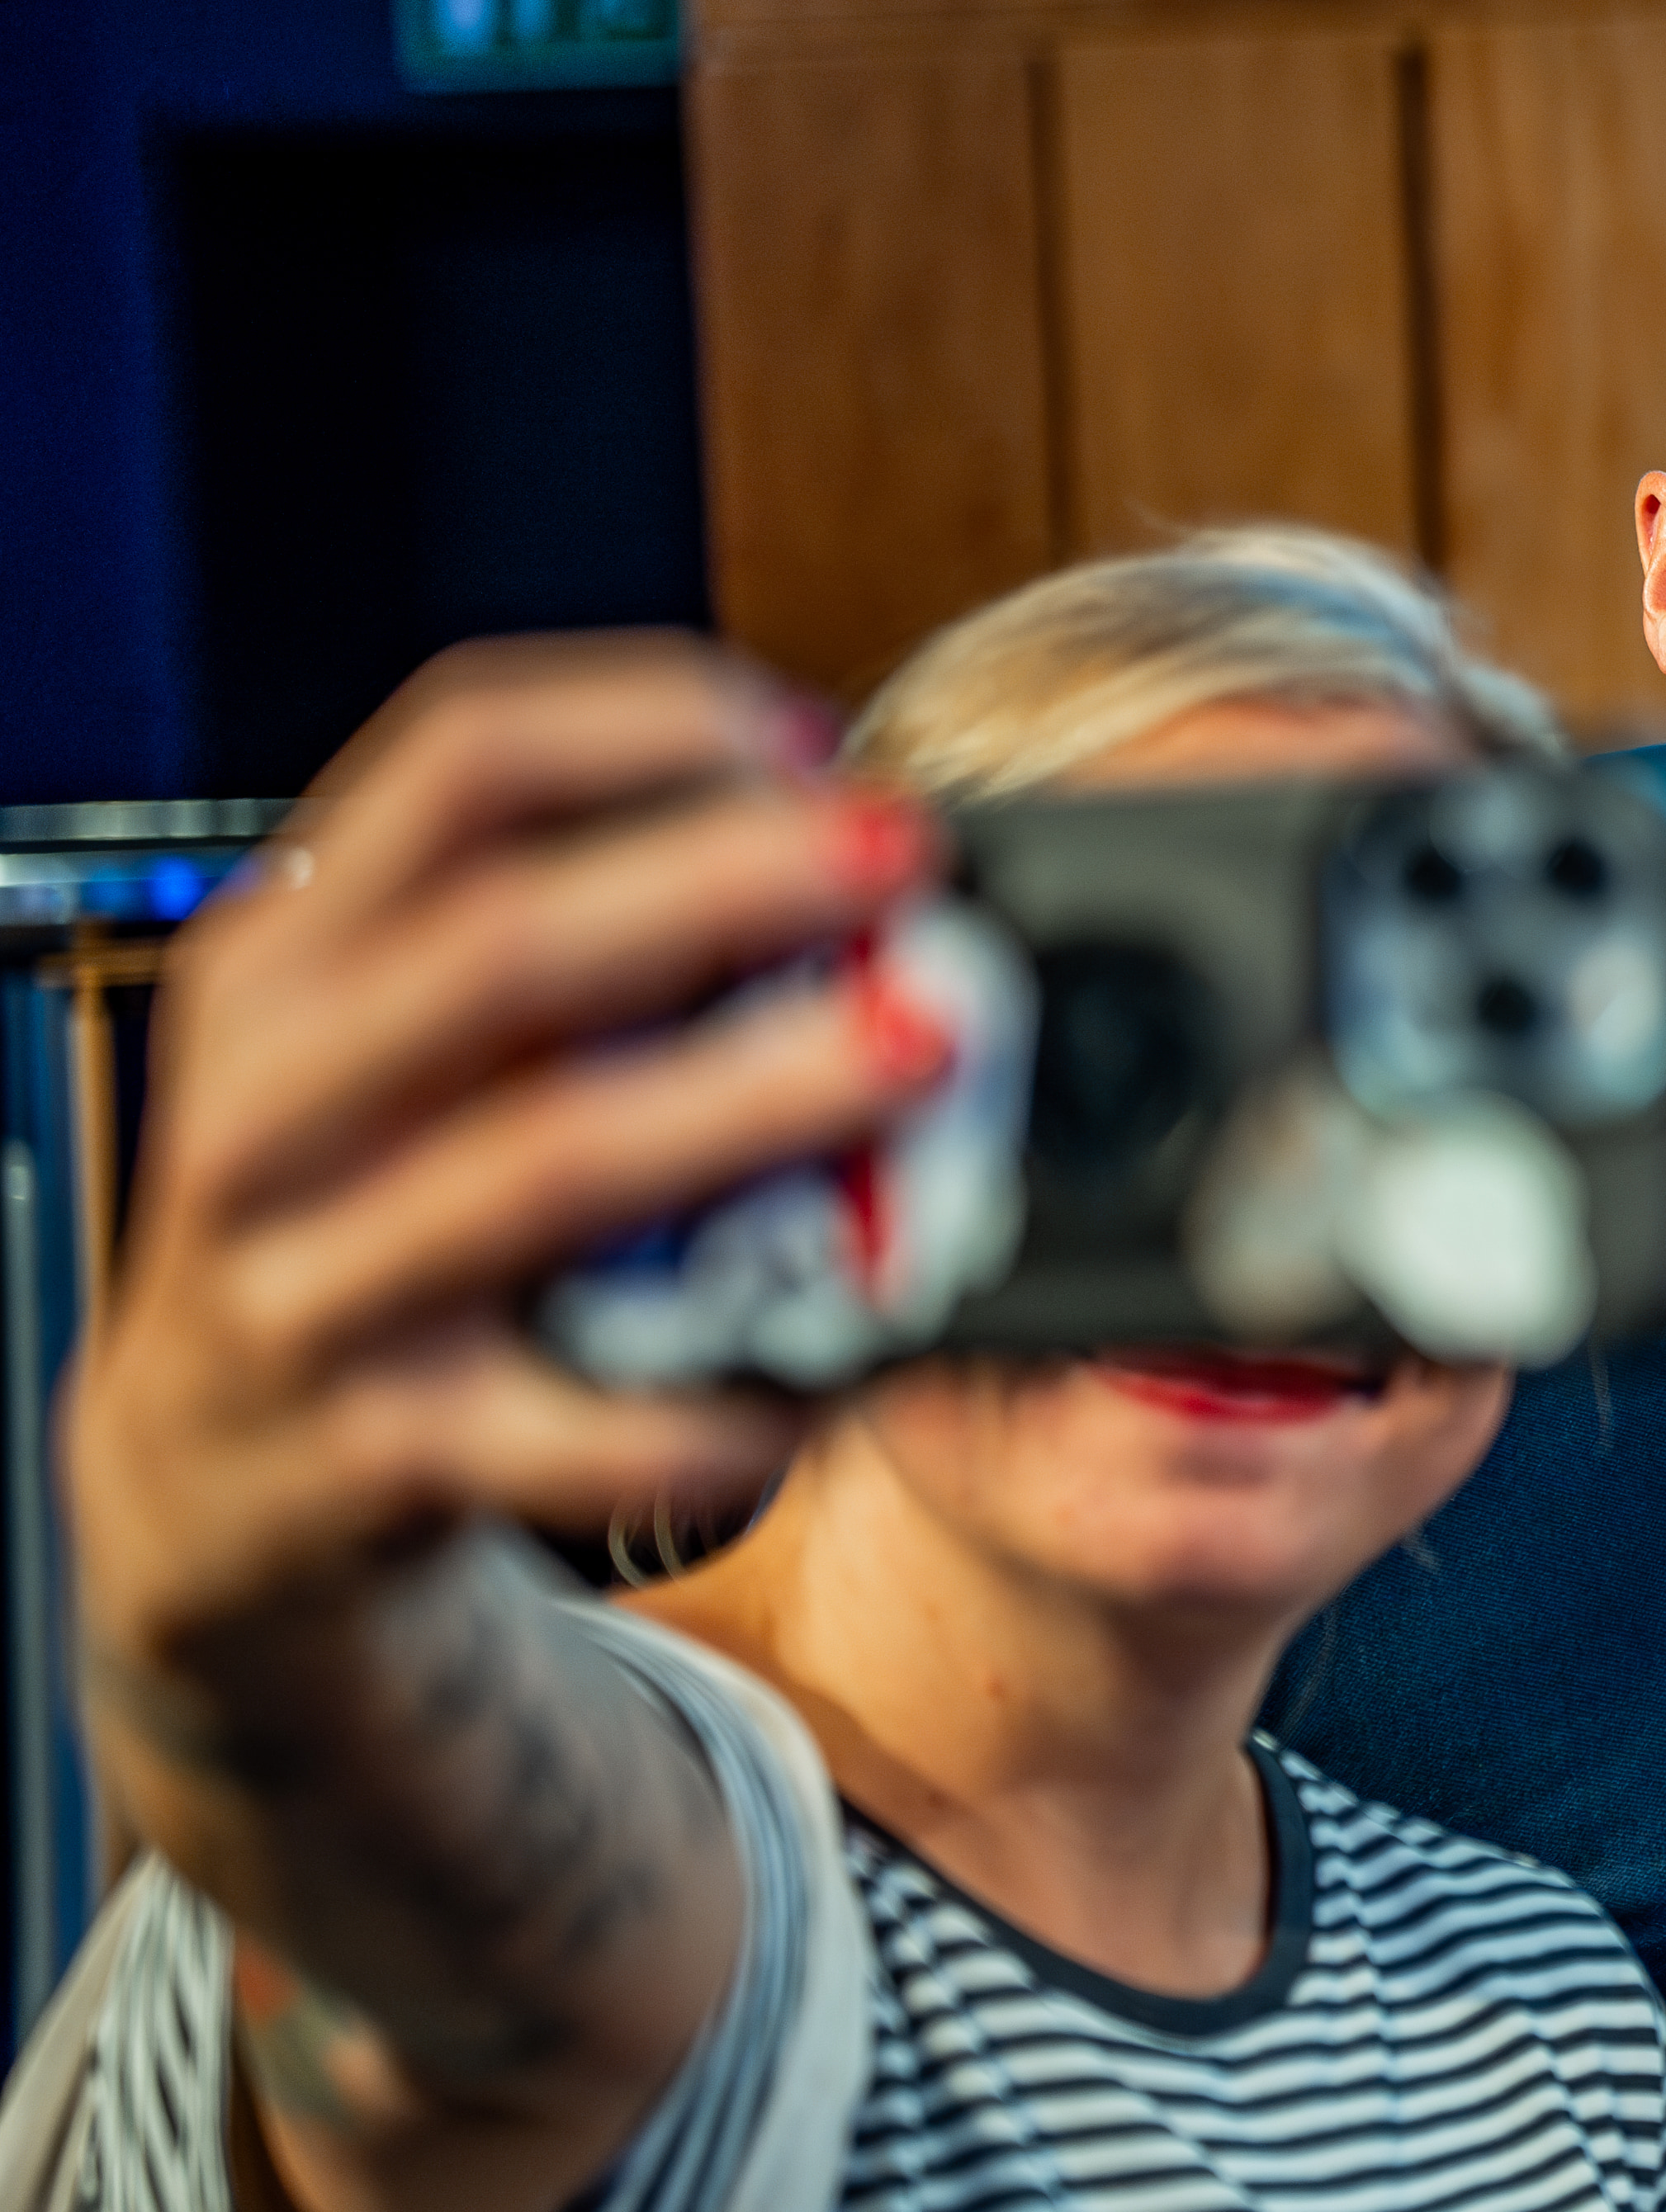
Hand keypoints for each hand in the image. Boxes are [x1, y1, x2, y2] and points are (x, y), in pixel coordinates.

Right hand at [63, 638, 941, 1676]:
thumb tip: (844, 865)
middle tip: (904, 862)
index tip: (814, 739)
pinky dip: (719, 1395)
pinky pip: (576, 1422)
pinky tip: (840, 1366)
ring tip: (921, 1051)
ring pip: (544, 1167)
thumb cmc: (353, 1217)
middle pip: (499, 946)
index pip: (452, 766)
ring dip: (754, 1099)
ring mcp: (308, 1283)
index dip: (644, 724)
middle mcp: (269, 1103)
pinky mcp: (374, 1449)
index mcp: (285, 962)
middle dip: (721, 883)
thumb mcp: (391, 1058)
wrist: (197, 1487)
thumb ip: (560, 958)